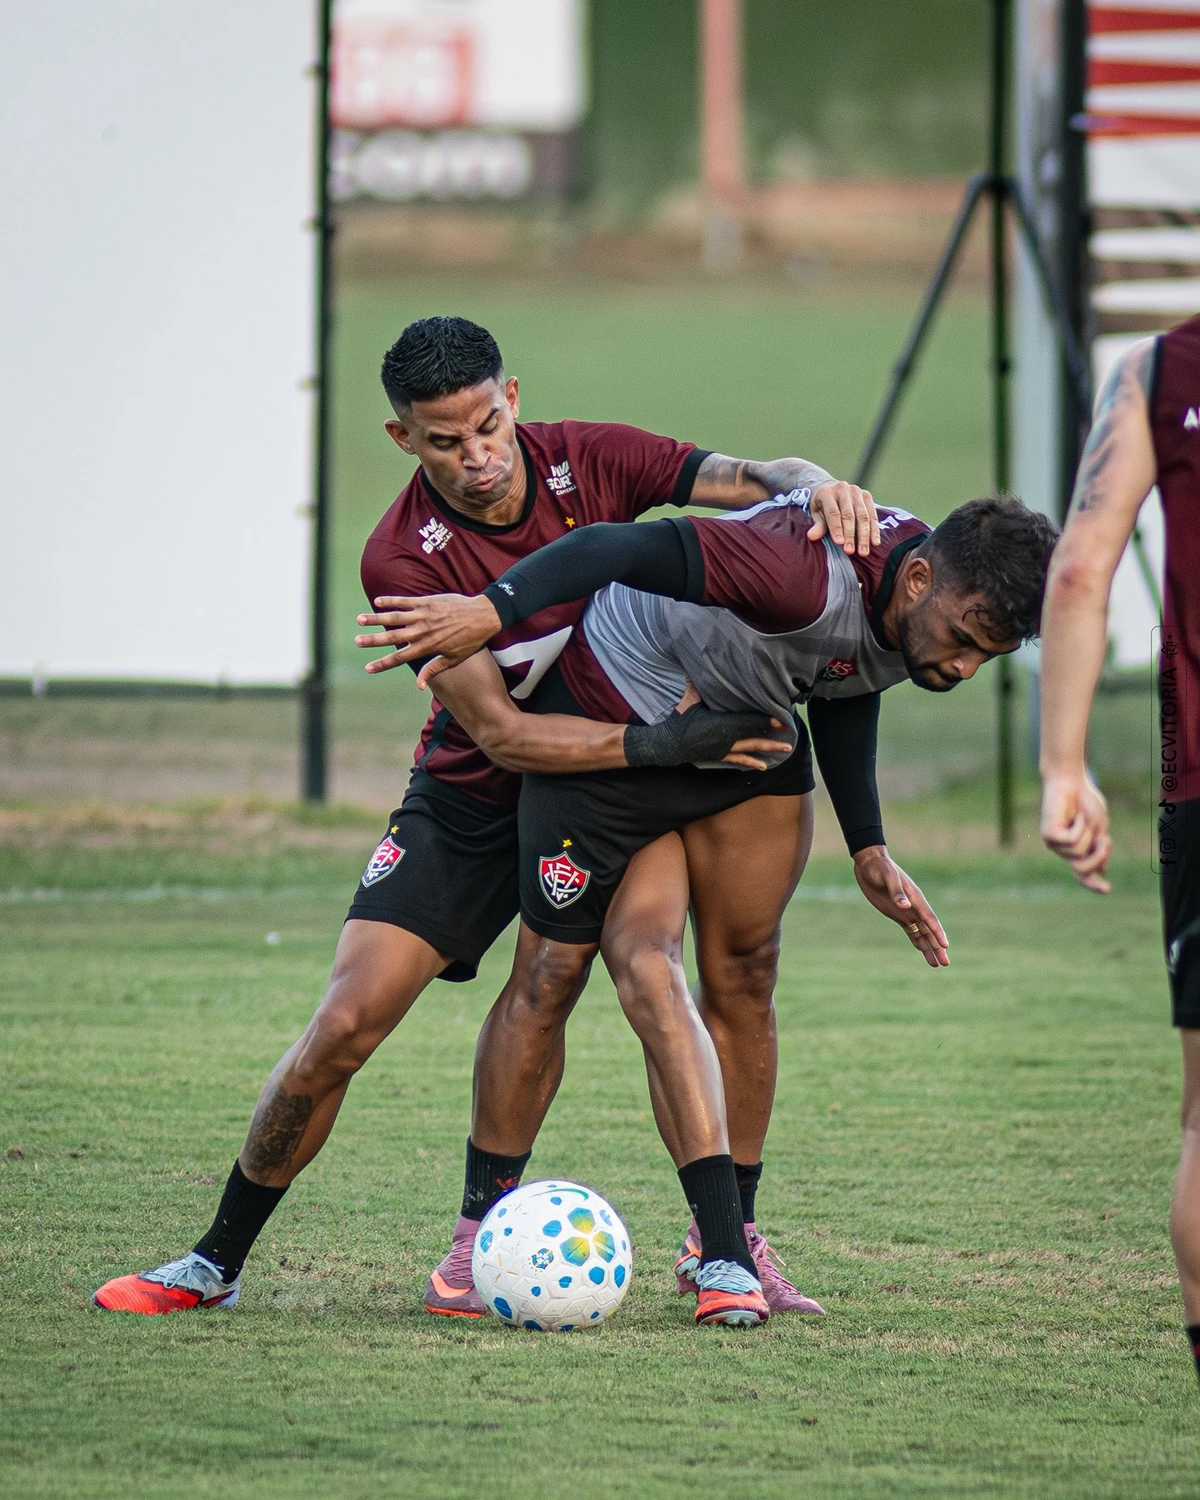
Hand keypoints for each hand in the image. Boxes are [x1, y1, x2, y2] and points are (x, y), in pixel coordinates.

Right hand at [355, 593, 501, 685]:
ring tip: (359, 620)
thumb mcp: (454, 659)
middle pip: (393, 637)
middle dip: (373, 640)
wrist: (484, 616)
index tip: (368, 668)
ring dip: (376, 618)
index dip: (383, 663)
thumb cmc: (471, 640)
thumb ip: (433, 670)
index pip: (401, 658)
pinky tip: (377, 601)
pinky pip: (406, 601)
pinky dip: (391, 601)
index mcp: (428, 647)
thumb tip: (419, 686)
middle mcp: (423, 631)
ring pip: (395, 617)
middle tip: (357, 641)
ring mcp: (424, 615)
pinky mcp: (428, 601)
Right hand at [668, 681, 788, 768]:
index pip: (748, 721)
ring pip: (751, 749)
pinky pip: (738, 760)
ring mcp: (724, 749)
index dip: (766, 720)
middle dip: (773, 734)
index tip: (781, 718)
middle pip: (754, 735)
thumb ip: (695, 685)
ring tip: (786, 749)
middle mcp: (726, 738)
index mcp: (722, 723)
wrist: (668, 745)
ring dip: (769, 748)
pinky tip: (763, 765)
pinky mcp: (720, 756)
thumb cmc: (679, 721)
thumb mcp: (688, 701)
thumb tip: (695, 667)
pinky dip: (751, 762)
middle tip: (790, 733)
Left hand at [806, 482, 879, 555]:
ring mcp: (856, 491)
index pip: (833, 513)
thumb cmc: (821, 505)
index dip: (836, 529)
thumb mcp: (816, 514)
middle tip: (850, 551)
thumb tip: (811, 537)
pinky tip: (875, 543)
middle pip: (849, 515)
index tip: (839, 543)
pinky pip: (872, 515)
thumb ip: (818, 525)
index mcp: (827, 492)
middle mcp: (843, 489)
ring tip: (863, 552)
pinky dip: (874, 530)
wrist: (831, 488)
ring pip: (863, 516)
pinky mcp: (867, 496)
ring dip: (864, 536)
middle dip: (850, 535)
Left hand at [851, 846, 948, 967]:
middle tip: (946, 963)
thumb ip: (896, 892)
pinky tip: (922, 950)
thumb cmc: (880, 867)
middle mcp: (914, 906)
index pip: (929, 918)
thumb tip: (905, 906)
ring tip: (937, 964)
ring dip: (929, 947)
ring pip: (922, 933)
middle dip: (938, 946)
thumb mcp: (888, 877)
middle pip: (929, 930)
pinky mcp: (898, 914)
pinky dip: (918, 940)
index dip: (938, 932)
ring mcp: (907, 911)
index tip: (945, 945)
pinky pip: (911, 930)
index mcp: (915, 897)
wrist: (870, 863)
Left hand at [1040, 770, 1111, 893]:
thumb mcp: (1099, 827)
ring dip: (1088, 835)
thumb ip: (1099, 848)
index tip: (1108, 890)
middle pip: (1083, 869)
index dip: (1094, 883)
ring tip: (1084, 818)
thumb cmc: (1085, 800)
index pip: (1083, 873)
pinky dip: (1080, 827)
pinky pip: (1071, 841)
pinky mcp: (1048, 835)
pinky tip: (1075, 815)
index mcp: (1075, 848)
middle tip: (1106, 841)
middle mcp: (1062, 849)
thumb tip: (1102, 869)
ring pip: (1078, 853)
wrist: (1071, 781)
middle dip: (1099, 857)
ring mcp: (1054, 843)